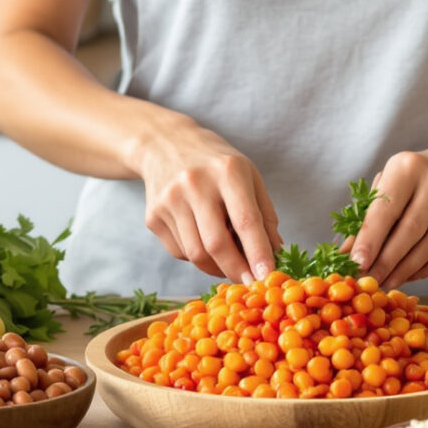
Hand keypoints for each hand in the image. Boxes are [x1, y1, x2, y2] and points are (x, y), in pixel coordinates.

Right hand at [129, 117, 281, 281]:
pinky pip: (180, 252)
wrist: (164, 144)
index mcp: (227, 171)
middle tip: (250, 283)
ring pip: (196, 254)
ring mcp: (170, 201)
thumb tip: (274, 253)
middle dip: (237, 271)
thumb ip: (264, 214)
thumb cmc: (215, 163)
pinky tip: (203, 241)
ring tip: (229, 261)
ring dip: (217, 267)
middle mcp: (195, 184)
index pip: (246, 220)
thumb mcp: (248, 175)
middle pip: (216, 244)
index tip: (268, 277)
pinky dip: (197, 257)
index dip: (258, 253)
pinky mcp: (153, 217)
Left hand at [351, 148, 427, 287]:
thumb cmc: (409, 185)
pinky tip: (408, 276)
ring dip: (403, 272)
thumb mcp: (385, 190)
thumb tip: (342, 258)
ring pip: (427, 248)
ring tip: (385, 283)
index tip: (356, 265)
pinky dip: (424, 272)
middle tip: (368, 283)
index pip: (385, 209)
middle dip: (385, 262)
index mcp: (408, 166)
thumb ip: (363, 221)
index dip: (370, 240)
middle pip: (408, 232)